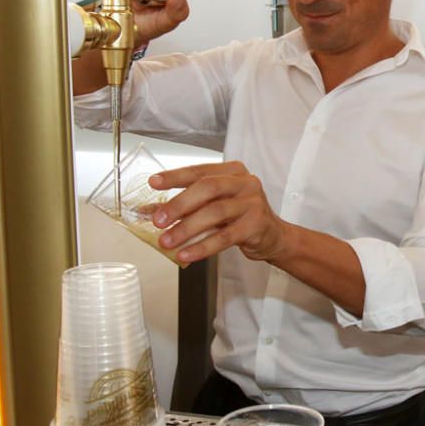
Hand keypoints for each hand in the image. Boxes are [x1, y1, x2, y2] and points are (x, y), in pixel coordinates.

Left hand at [147, 161, 286, 264]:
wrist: (273, 236)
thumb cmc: (240, 217)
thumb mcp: (215, 205)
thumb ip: (188, 205)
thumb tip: (151, 211)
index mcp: (232, 172)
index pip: (200, 171)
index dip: (175, 176)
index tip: (153, 182)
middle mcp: (244, 183)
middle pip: (208, 188)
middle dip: (179, 204)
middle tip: (159, 220)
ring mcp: (253, 203)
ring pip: (215, 213)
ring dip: (187, 228)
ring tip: (167, 241)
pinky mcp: (256, 225)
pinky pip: (225, 237)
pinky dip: (202, 247)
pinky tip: (186, 254)